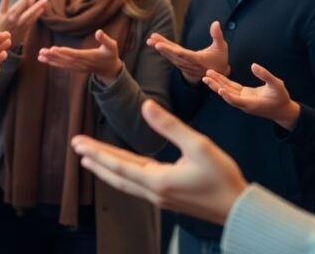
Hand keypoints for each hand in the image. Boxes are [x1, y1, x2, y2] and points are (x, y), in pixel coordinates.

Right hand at [0, 0, 48, 46]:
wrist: (3, 40)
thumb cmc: (1, 24)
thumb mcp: (0, 13)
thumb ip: (4, 1)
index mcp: (9, 16)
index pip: (18, 6)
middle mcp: (16, 21)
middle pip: (28, 12)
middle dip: (36, 5)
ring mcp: (22, 26)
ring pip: (32, 16)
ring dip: (39, 8)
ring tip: (45, 1)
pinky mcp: (25, 29)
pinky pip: (32, 21)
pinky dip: (37, 15)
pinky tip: (42, 9)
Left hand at [37, 29, 122, 83]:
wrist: (109, 69)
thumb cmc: (110, 55)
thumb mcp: (112, 46)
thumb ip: (105, 39)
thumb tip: (99, 31)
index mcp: (89, 57)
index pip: (75, 54)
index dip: (65, 52)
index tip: (55, 49)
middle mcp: (81, 63)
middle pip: (65, 59)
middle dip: (53, 55)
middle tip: (42, 51)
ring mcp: (77, 67)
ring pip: (62, 63)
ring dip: (51, 60)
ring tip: (40, 56)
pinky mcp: (75, 68)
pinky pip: (63, 66)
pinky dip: (53, 63)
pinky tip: (45, 60)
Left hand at [71, 100, 246, 224]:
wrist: (238, 209)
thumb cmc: (222, 177)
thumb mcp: (198, 145)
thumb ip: (169, 125)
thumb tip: (147, 105)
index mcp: (158, 180)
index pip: (118, 164)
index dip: (97, 152)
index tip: (79, 143)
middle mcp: (154, 192)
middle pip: (116, 174)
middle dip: (95, 159)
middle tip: (76, 147)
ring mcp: (160, 197)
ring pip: (125, 181)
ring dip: (106, 168)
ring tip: (90, 158)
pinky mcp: (167, 197)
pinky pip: (137, 184)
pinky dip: (123, 174)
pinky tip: (122, 168)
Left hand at [146, 21, 227, 83]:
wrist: (216, 73)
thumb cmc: (219, 59)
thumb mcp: (221, 47)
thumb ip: (217, 35)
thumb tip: (215, 22)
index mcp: (197, 59)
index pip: (183, 54)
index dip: (172, 50)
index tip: (160, 46)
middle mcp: (188, 63)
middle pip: (173, 55)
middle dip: (162, 47)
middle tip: (152, 41)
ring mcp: (184, 64)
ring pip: (170, 55)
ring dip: (160, 47)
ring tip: (150, 39)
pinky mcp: (181, 63)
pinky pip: (170, 56)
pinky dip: (163, 50)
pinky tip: (155, 43)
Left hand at [203, 63, 300, 130]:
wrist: (282, 110)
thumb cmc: (281, 97)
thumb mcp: (277, 85)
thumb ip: (265, 75)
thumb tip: (253, 65)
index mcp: (251, 103)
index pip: (236, 100)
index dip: (227, 95)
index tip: (219, 89)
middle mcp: (244, 103)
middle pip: (227, 94)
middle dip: (216, 86)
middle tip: (205, 77)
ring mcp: (243, 100)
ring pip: (228, 91)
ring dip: (217, 83)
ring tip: (207, 75)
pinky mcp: (244, 96)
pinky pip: (232, 89)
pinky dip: (224, 83)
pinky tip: (216, 77)